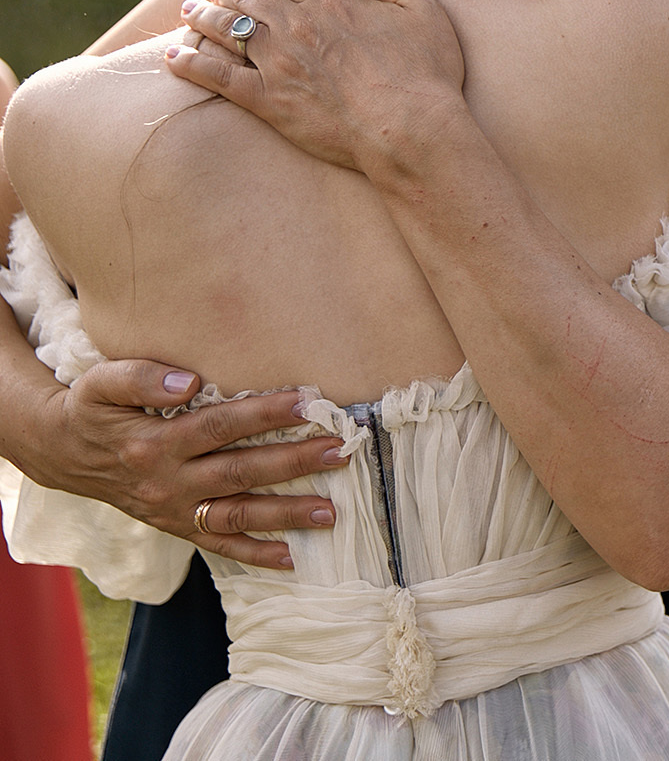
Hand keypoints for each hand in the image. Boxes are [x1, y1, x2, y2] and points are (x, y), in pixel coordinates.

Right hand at [18, 361, 343, 570]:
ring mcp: (173, 509)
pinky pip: (218, 545)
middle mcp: (167, 482)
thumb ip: (141, 377)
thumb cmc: (92, 408)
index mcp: (153, 443)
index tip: (307, 401)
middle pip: (239, 472)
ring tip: (331, 512)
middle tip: (340, 451)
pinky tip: (292, 557)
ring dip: (286, 514)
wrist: (62, 452)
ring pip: (236, 514)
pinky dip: (255, 554)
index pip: (218, 426)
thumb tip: (190, 382)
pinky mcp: (177, 526)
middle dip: (293, 462)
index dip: (263, 414)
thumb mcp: (101, 383)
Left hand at [168, 0, 464, 171]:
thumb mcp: (425, 14)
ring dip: (203, 16)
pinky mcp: (268, 100)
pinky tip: (173, 57)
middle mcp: (296, 26)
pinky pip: (216, 77)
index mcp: (330, 1)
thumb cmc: (426, 74)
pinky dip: (190, 64)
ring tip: (189, 12)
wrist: (410, 130)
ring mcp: (277, 63)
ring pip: (226, 30)